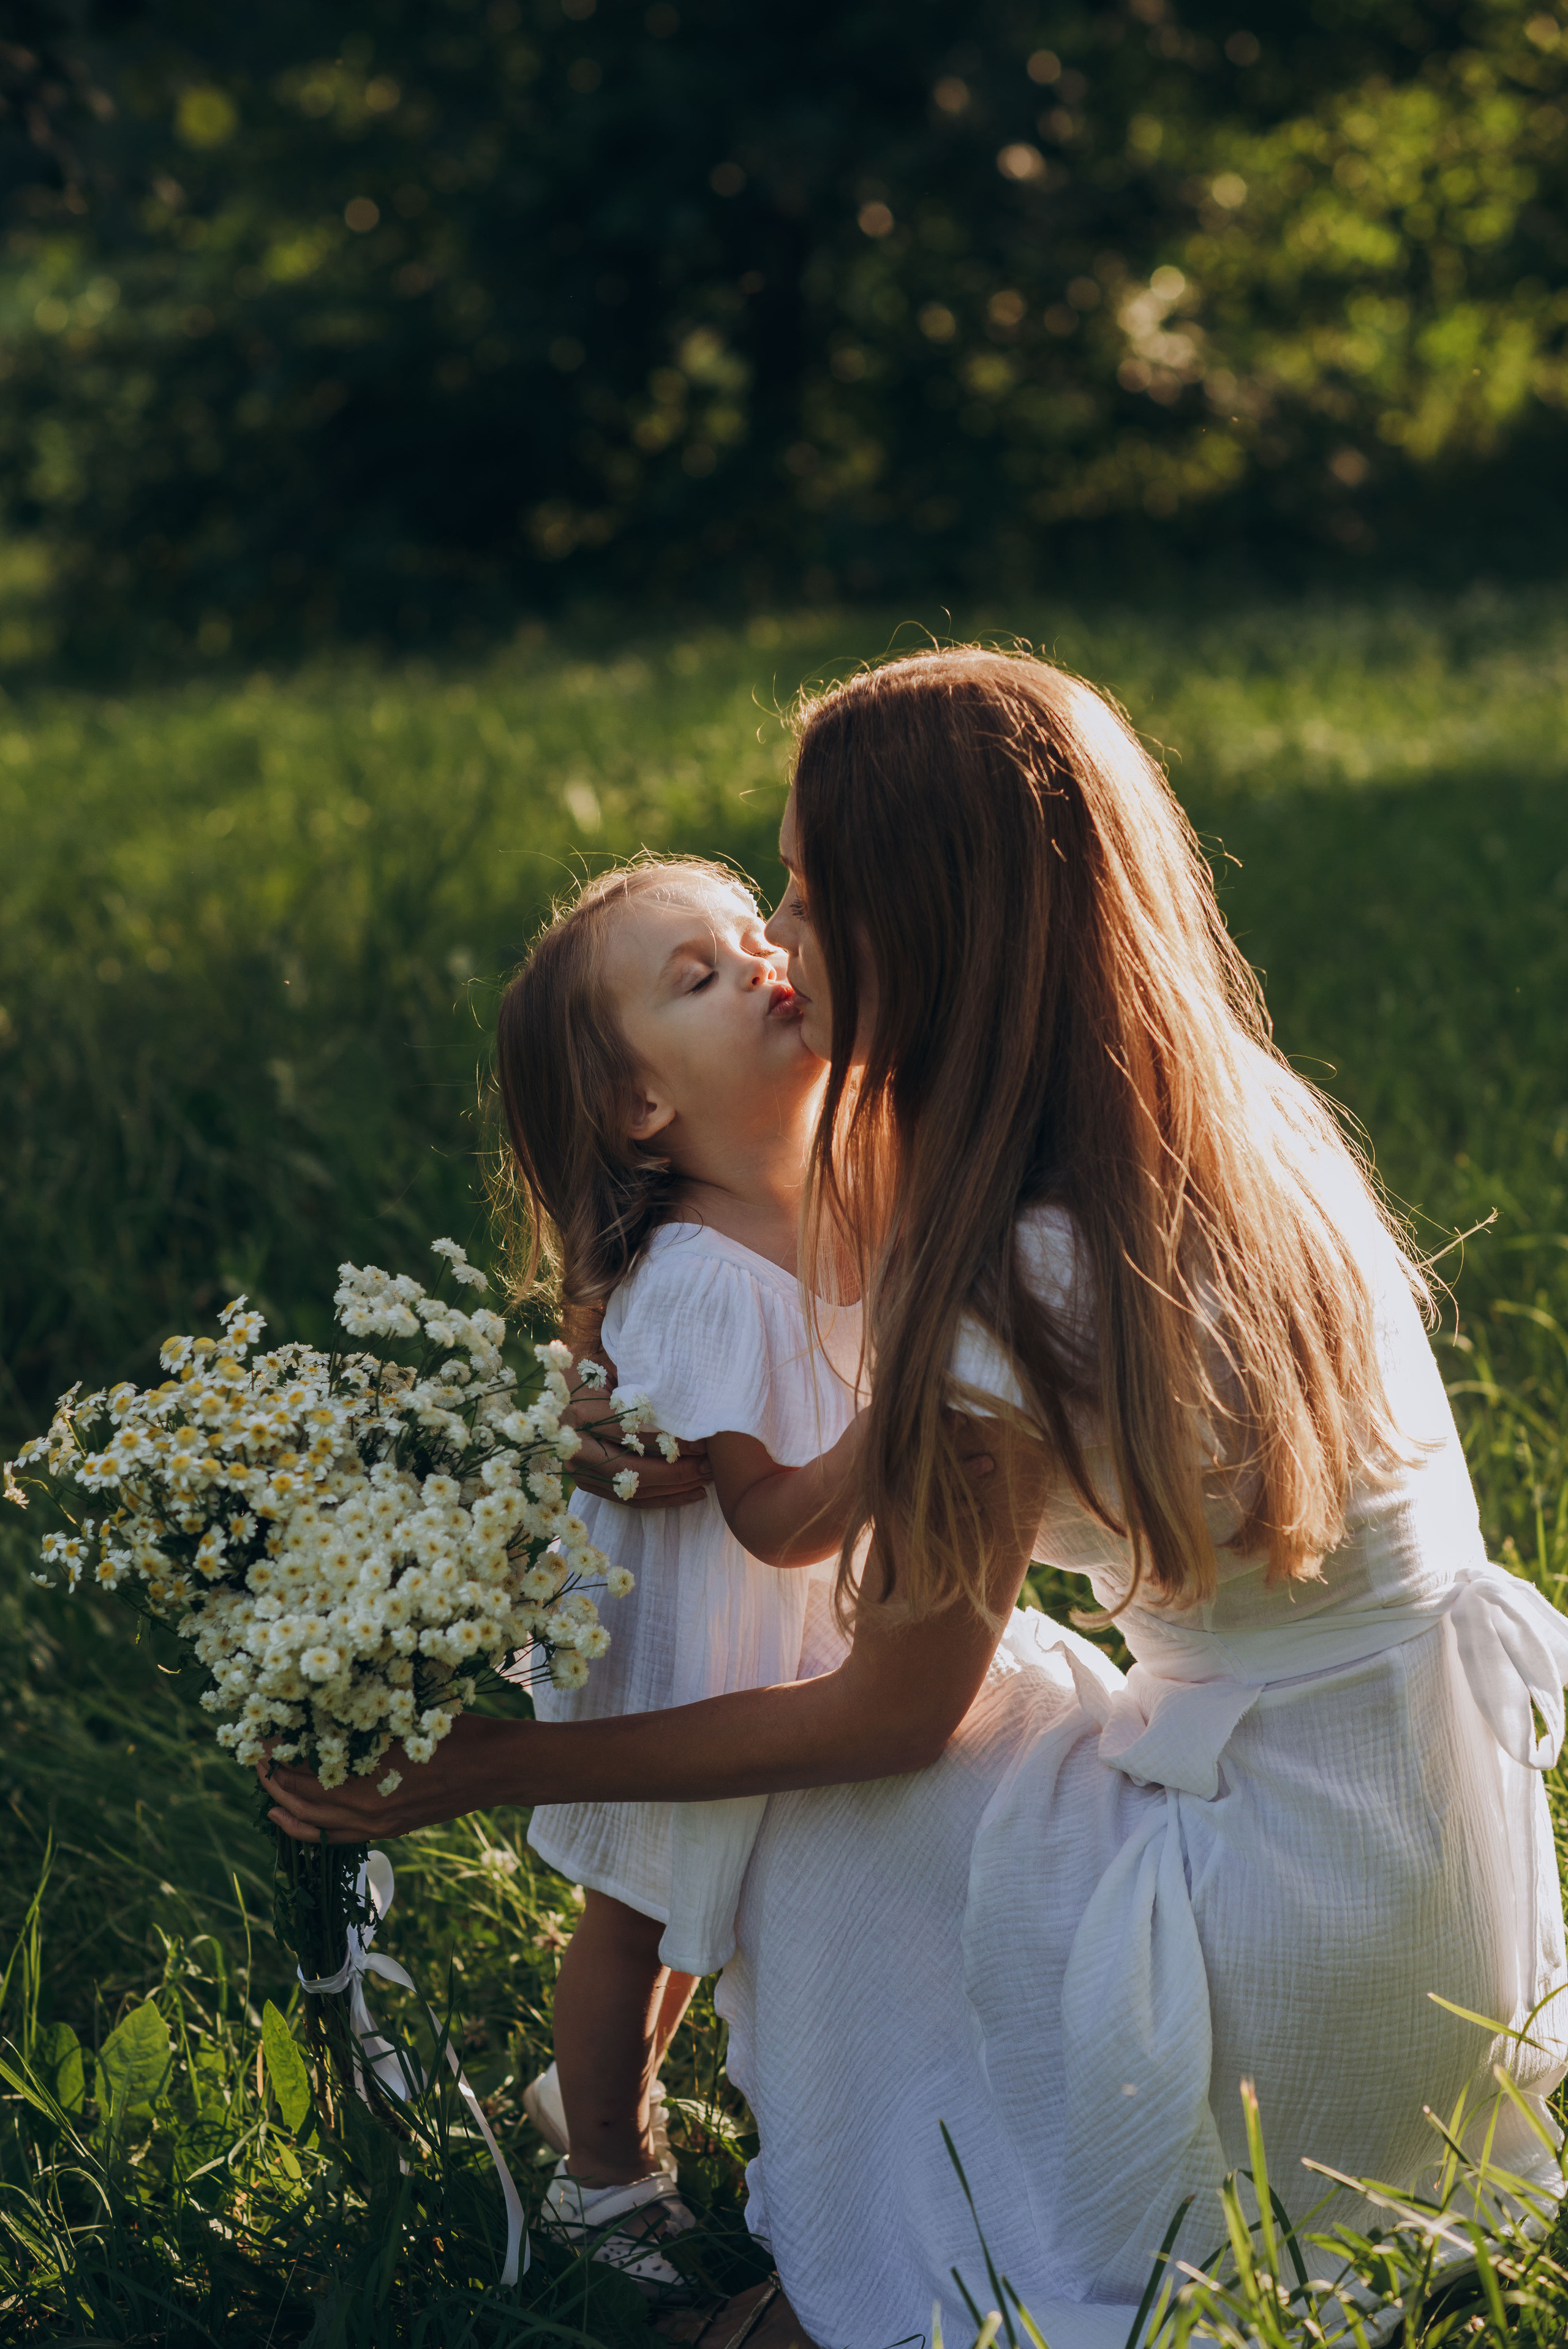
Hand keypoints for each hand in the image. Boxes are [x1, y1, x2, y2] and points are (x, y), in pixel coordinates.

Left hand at [258, 1710, 524, 1843]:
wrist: (498, 1768)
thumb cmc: (457, 1732)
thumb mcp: (407, 1717)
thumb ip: (366, 1722)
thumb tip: (324, 1711)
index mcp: (370, 1780)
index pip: (306, 1774)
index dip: (279, 1758)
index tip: (262, 1739)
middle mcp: (369, 1811)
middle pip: (304, 1804)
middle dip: (275, 1783)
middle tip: (257, 1761)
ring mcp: (380, 1825)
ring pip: (318, 1827)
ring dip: (289, 1811)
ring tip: (268, 1797)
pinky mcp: (392, 1831)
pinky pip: (340, 1837)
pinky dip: (314, 1830)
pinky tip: (301, 1820)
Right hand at [561, 1314, 711, 1508]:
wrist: (564, 1392)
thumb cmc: (598, 1375)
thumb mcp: (616, 1371)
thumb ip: (642, 1384)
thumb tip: (688, 1399)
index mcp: (581, 1412)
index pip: (633, 1433)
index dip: (671, 1441)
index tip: (704, 1441)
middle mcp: (575, 1446)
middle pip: (632, 1469)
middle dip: (676, 1472)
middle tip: (710, 1466)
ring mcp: (579, 1470)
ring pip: (633, 1491)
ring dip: (675, 1488)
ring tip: (707, 1479)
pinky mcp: (588, 1484)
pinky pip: (629, 1501)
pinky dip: (663, 1499)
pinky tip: (691, 1492)